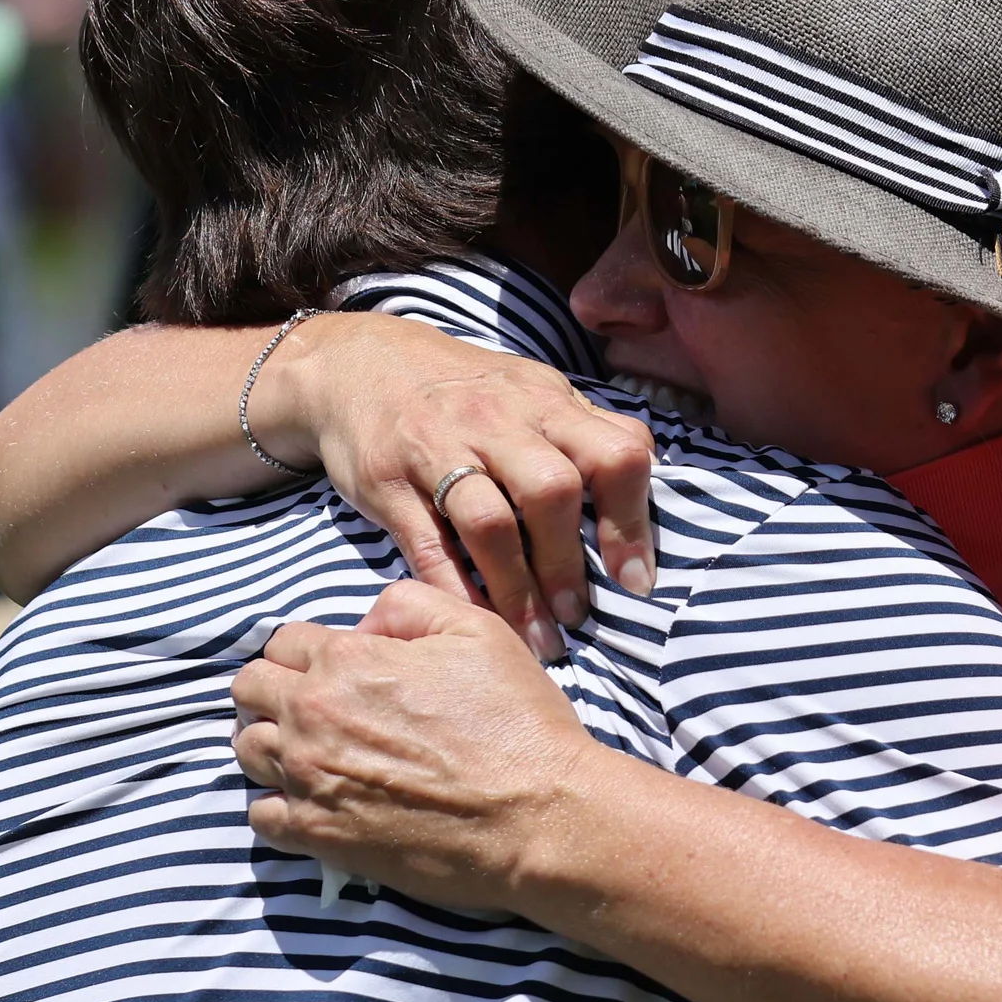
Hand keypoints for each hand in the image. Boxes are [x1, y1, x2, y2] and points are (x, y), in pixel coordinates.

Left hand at [229, 580, 619, 911]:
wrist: (539, 815)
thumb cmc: (517, 721)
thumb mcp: (478, 630)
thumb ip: (409, 605)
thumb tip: (364, 624)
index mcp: (348, 659)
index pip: (283, 640)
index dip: (309, 650)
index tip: (333, 669)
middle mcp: (314, 714)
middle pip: (248, 689)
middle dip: (274, 689)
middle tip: (315, 706)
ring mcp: (309, 778)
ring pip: (246, 748)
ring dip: (271, 742)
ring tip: (313, 752)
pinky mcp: (317, 835)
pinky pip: (260, 815)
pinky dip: (277, 805)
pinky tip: (315, 801)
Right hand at [267, 313, 655, 657]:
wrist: (358, 363)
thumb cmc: (464, 391)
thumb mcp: (529, 392)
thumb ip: (582, 434)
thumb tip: (643, 493)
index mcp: (546, 401)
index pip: (614, 452)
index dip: (632, 521)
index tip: (634, 581)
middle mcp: (498, 419)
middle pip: (552, 490)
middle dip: (569, 564)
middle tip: (577, 615)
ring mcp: (439, 448)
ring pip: (491, 524)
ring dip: (519, 591)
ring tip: (539, 637)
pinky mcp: (389, 483)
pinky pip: (428, 547)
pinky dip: (457, 591)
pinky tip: (478, 623)